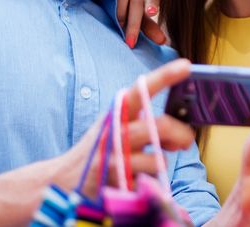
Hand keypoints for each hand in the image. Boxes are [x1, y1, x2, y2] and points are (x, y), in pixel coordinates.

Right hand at [50, 59, 194, 195]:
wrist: (63, 181)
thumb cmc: (98, 149)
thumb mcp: (113, 126)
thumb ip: (142, 121)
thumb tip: (180, 129)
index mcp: (117, 113)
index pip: (141, 90)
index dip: (165, 77)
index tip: (186, 65)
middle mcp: (116, 133)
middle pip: (161, 126)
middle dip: (182, 134)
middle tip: (186, 140)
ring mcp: (116, 160)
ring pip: (158, 159)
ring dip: (160, 162)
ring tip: (148, 162)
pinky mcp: (118, 184)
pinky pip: (149, 181)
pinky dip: (148, 181)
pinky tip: (134, 178)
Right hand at [111, 0, 165, 46]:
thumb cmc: (126, 6)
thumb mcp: (139, 17)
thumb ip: (149, 27)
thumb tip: (163, 41)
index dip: (152, 2)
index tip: (152, 13)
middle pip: (137, 0)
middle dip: (134, 22)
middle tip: (131, 41)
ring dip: (121, 12)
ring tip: (120, 27)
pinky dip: (110, 0)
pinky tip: (108, 12)